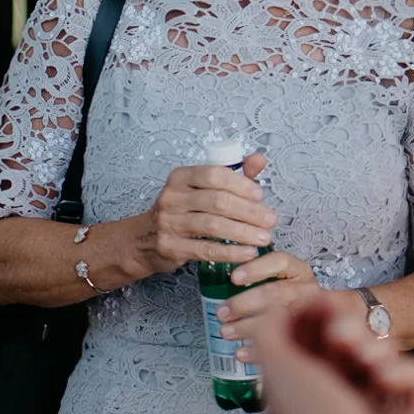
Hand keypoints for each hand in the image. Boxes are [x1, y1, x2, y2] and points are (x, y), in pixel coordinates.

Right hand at [128, 150, 276, 277]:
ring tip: (263, 238)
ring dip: (243, 232)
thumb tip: (259, 159)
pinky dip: (230, 252)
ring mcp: (169, 223)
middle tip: (270, 220)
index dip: (240, 184)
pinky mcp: (171, 247)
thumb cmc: (180, 212)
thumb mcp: (201, 190)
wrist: (143, 240)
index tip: (260, 195)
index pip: (214, 175)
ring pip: (213, 225)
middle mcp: (172, 197)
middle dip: (249, 212)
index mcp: (181, 178)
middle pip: (217, 201)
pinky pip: (205, 249)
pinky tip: (247, 254)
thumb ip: (233, 175)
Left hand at [213, 251, 346, 340]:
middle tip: (223, 313)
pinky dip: (258, 352)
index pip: (279, 261)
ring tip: (226, 332)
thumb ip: (261, 277)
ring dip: (248, 327)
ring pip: (279, 319)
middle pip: (276, 293)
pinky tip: (240, 353)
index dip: (256, 269)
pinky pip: (282, 345)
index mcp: (299, 270)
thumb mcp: (283, 279)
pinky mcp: (309, 338)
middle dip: (245, 303)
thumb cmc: (295, 297)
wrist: (336, 319)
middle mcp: (307, 289)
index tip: (234, 278)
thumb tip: (223, 279)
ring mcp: (310, 314)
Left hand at [254, 300, 413, 413]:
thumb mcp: (278, 374)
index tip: (318, 298)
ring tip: (367, 359)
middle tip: (341, 331)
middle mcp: (337, 403)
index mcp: (300, 396)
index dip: (311, 317)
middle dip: (343, 328)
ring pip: (382, 356)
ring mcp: (377, 411)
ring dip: (372, 348)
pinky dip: (402, 373)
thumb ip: (271, 333)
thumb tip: (281, 309)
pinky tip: (387, 382)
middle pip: (345, 346)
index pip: (306, 344)